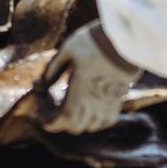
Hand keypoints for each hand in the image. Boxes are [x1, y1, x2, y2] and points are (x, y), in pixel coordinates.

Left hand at [39, 19, 142, 133]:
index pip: (63, 120)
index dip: (49, 123)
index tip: (40, 115)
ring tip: (67, 106)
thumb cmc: (95, 42)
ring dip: (76, 121)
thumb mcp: (68, 49)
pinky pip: (105, 122)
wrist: (126, 41)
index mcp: (80, 92)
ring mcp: (108, 104)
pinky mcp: (118, 101)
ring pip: (89, 126)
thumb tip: (41, 83)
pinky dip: (93, 121)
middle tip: (50, 105)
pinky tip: (88, 109)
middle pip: (74, 126)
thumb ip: (53, 68)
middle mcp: (95, 103)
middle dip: (59, 121)